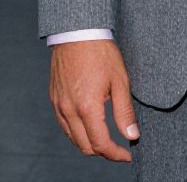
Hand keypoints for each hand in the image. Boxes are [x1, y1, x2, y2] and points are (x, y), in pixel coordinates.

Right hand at [49, 39, 138, 160]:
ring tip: (106, 137)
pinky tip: (88, 125)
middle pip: (85, 146)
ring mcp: (59, 105)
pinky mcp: (54, 99)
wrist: (78, 32)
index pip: (101, 144)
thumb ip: (125, 112)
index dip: (116, 154)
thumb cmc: (101, 53)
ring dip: (89, 143)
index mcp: (87, 107)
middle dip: (103, 152)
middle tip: (119, 148)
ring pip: (73, 138)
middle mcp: (69, 110)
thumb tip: (132, 136)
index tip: (127, 154)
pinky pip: (64, 125)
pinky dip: (76, 132)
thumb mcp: (120, 81)